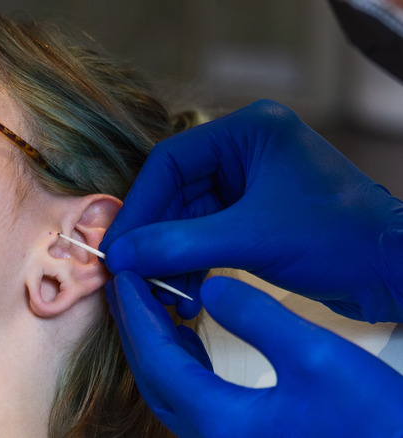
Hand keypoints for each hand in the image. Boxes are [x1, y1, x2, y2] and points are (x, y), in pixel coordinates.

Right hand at [101, 100, 402, 321]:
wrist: (393, 273)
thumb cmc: (339, 239)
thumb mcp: (252, 238)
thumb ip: (180, 244)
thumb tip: (120, 256)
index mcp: (249, 132)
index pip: (170, 163)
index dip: (139, 206)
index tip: (118, 246)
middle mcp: (246, 151)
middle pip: (175, 192)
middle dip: (154, 236)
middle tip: (131, 274)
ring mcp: (250, 184)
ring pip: (187, 218)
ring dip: (169, 255)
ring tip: (158, 291)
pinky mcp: (255, 217)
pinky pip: (205, 236)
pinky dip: (191, 262)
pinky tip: (181, 291)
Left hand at [107, 272, 402, 437]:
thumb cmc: (373, 422)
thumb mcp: (318, 357)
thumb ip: (257, 318)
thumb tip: (209, 289)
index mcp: (219, 418)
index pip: (156, 357)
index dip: (136, 312)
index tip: (124, 274)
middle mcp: (210, 436)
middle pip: (152, 375)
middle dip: (136, 326)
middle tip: (129, 282)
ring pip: (170, 388)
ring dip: (156, 344)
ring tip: (153, 301)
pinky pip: (192, 396)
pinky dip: (181, 361)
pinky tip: (190, 337)